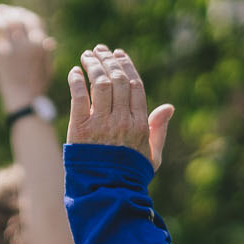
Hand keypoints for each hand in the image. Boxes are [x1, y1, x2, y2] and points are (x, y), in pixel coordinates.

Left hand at [0, 3, 54, 108]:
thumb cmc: (36, 87)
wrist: (24, 100)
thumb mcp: (46, 68)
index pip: (34, 20)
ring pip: (3, 24)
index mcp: (41, 44)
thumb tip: (50, 40)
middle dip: (8, 12)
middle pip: (17, 19)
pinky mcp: (0, 55)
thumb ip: (46, 53)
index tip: (16, 12)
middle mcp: (28, 42)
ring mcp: (14, 47)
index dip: (24, 14)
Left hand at [65, 45, 175, 168]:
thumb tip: (168, 107)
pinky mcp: (81, 129)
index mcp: (141, 123)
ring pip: (99, 84)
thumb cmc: (131, 175)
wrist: (108, 193)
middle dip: (108, 60)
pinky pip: (79, 97)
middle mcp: (123, 119)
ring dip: (93, 65)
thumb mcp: (153, 154)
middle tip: (99, 50)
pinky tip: (74, 72)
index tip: (118, 53)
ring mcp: (102, 123)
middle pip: (116, 80)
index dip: (126, 65)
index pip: (134, 85)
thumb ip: (159, 130)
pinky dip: (76, 81)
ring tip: (86, 56)